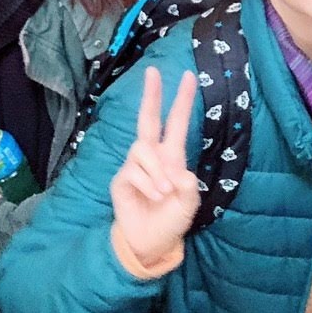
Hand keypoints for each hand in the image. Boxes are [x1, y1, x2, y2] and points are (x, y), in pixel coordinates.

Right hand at [111, 67, 200, 268]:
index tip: (189, 76)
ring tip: (165, 192)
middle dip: (152, 95)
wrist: (150, 241)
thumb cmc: (171, 219)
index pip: (176, 122)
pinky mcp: (122, 179)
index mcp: (172, 156)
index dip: (182, 100)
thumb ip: (188, 186)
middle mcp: (153, 156)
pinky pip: (134, 172)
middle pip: (148, 118)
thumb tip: (177, 171)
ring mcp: (135, 166)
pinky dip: (148, 186)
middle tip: (153, 71)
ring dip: (157, 171)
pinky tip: (154, 198)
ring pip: (142, 150)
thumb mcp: (189, 203)